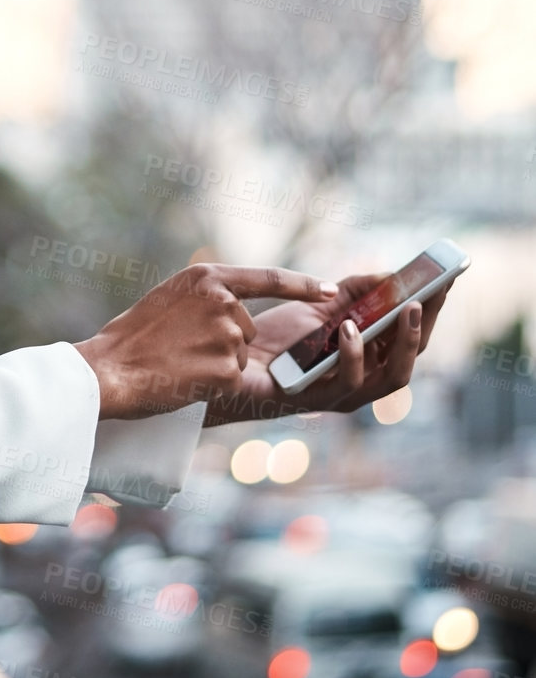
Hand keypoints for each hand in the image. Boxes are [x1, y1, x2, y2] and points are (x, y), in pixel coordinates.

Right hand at [73, 262, 337, 419]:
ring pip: (240, 355)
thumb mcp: (170, 298)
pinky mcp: (228, 368)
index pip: (268, 278)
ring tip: (180, 364)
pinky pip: (233, 378)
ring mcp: (228, 335)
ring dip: (217, 364)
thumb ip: (207, 297)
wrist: (111, 370)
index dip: (302, 285)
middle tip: (180, 349)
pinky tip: (186, 380)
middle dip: (223, 343)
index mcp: (207, 277)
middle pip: (246, 328)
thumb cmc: (132, 337)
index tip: (330, 288)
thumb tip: (237, 308)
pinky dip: (212, 384)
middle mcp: (223, 302)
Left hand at [200, 272, 449, 427]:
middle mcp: (363, 380)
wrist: (231, 361)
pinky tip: (348, 328)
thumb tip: (390, 275)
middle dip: (423, 329)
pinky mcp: (316, 402)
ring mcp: (343, 395)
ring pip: (390, 380)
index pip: (411, 336)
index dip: (431, 311)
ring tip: (402, 311)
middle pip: (409, 361)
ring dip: (401, 345)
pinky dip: (353, 355)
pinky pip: (346, 384)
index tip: (446, 279)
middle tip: (425, 299)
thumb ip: (353, 291)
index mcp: (369, 358)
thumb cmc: (277, 338)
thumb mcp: (319, 306)